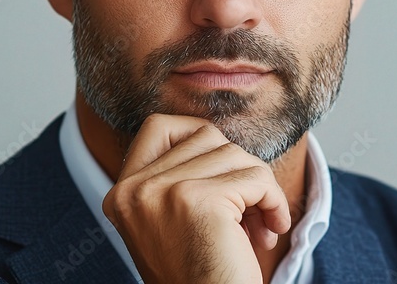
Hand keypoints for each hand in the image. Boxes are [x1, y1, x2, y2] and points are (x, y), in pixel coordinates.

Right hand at [102, 114, 291, 283]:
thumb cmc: (202, 274)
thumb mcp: (176, 219)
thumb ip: (182, 176)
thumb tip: (219, 137)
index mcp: (122, 194)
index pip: (158, 127)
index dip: (198, 139)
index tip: (222, 177)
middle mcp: (133, 190)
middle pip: (206, 137)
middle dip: (237, 168)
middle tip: (247, 208)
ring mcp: (162, 192)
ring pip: (235, 154)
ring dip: (260, 187)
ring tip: (259, 225)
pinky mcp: (198, 200)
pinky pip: (256, 178)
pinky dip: (274, 202)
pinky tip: (270, 231)